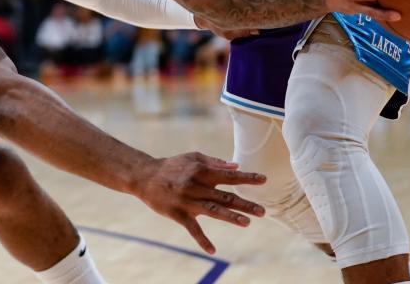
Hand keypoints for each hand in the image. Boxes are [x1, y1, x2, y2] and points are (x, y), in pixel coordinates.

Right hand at [132, 152, 265, 253]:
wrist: (145, 176)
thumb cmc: (172, 166)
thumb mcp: (192, 158)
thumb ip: (214, 162)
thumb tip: (236, 166)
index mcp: (201, 171)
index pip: (229, 175)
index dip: (246, 178)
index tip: (264, 180)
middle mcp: (196, 185)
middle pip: (224, 196)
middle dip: (244, 204)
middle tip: (262, 211)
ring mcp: (187, 201)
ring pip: (212, 211)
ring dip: (230, 217)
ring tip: (247, 223)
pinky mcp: (178, 214)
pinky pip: (192, 229)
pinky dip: (202, 240)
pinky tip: (213, 250)